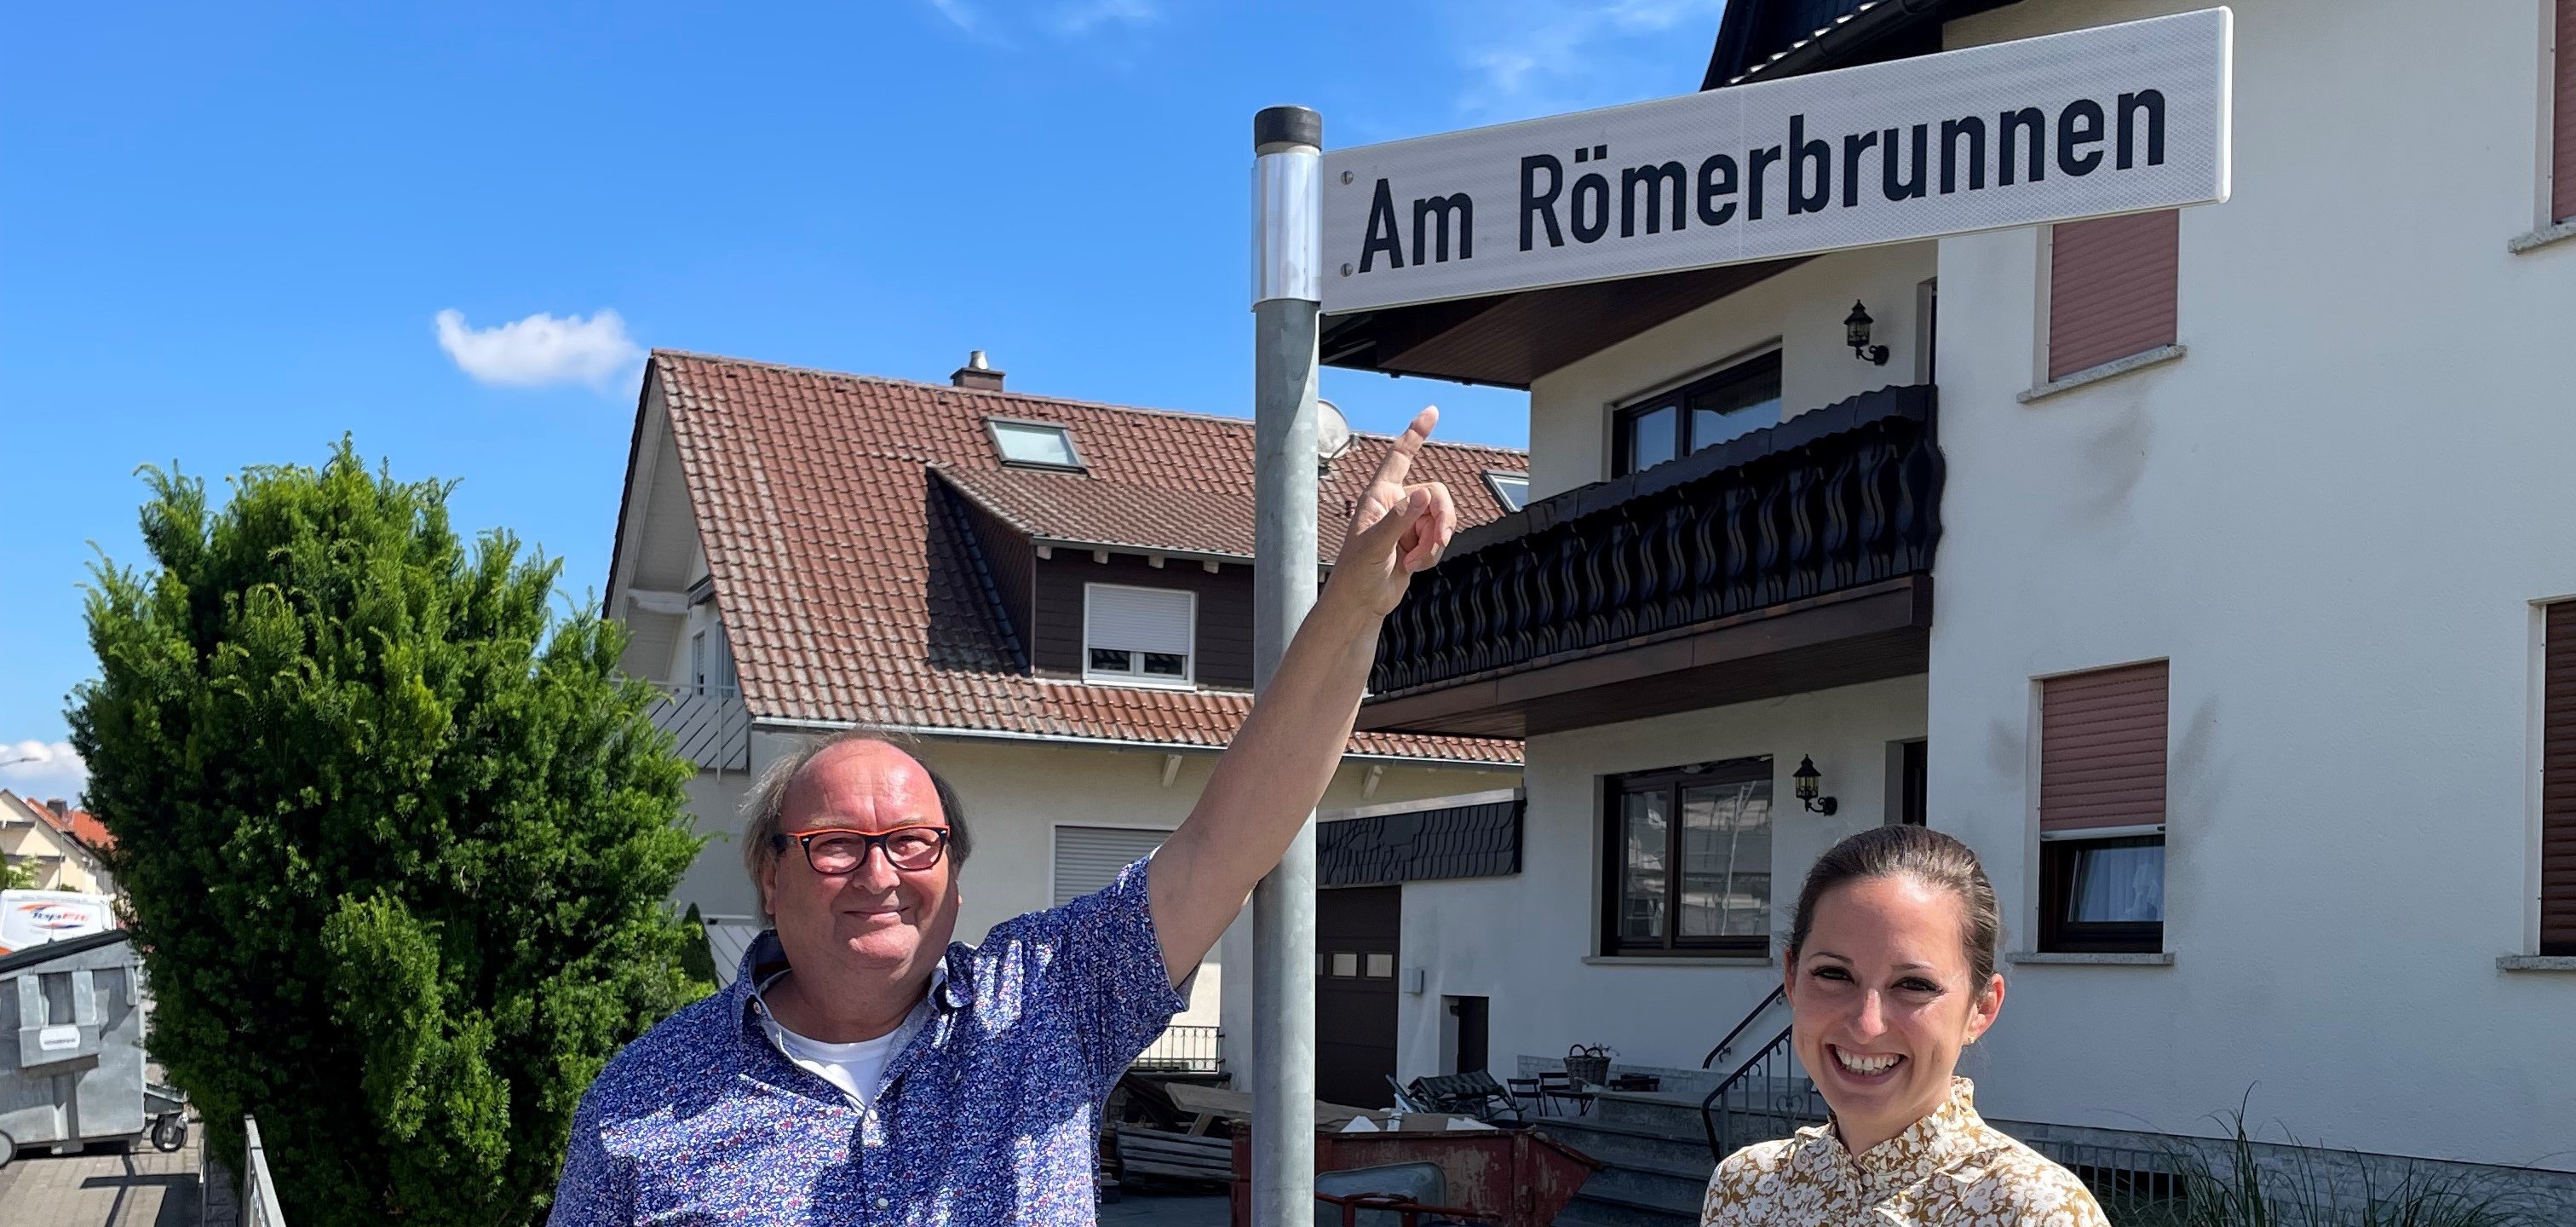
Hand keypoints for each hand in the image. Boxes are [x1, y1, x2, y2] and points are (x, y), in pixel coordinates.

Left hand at [1329, 407, 1457, 616]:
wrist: (1361, 603)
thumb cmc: (1357, 573)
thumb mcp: (1376, 546)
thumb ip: (1400, 519)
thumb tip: (1424, 494)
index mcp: (1379, 496)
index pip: (1400, 457)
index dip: (1415, 433)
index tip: (1432, 412)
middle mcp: (1395, 503)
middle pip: (1436, 494)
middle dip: (1442, 518)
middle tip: (1439, 540)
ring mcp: (1407, 522)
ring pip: (1442, 518)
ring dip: (1435, 543)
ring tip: (1414, 563)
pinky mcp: (1417, 541)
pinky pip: (1440, 538)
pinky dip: (1432, 555)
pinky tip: (1413, 568)